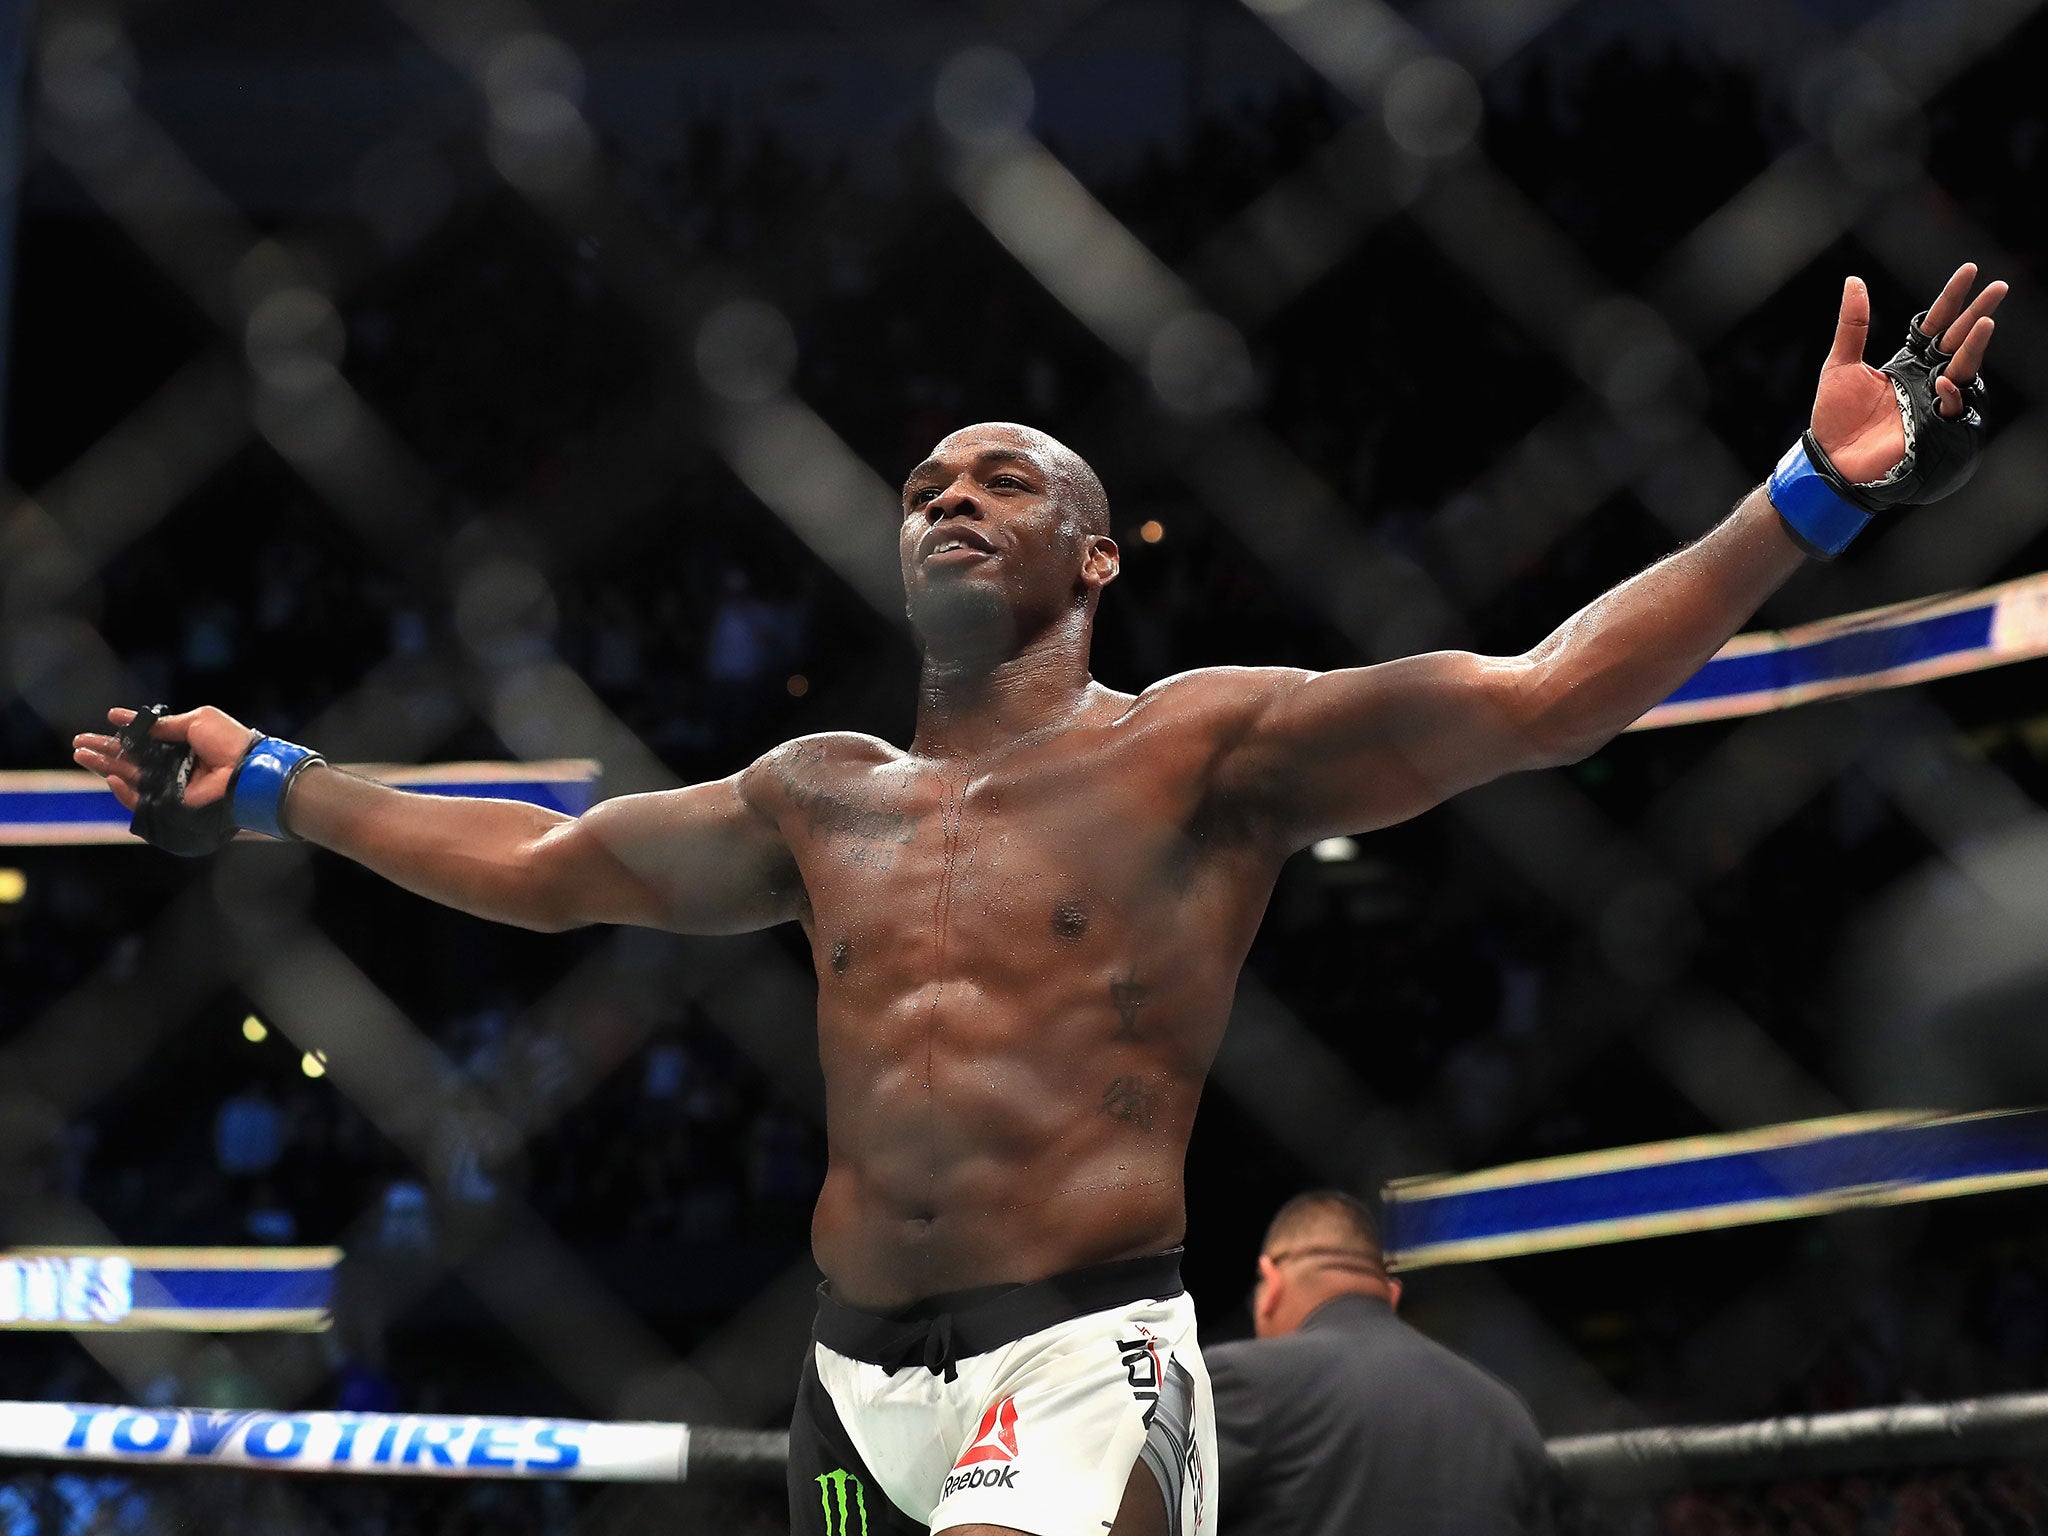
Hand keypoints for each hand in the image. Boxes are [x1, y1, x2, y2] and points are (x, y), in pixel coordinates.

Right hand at [72, 706, 258, 811]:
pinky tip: (109, 776)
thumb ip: (162, 725)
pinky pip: (139, 799)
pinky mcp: (169, 804)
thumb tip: (124, 718)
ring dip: (104, 766)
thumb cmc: (228, 742)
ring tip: (81, 755)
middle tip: (79, 744)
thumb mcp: (195, 721)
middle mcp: (173, 766)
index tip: (104, 723)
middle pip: (130, 759)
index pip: (144, 741)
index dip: (123, 734)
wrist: (246, 769)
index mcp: (181, 745)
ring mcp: (170, 785)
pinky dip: (122, 790)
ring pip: (129, 777)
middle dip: (104, 751)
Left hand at [1811, 265, 2004, 483]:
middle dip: (1979, 312)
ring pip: (1963, 367)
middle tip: (1999, 287)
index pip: (1936, 322)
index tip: (1970, 270)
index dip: (1953, 297)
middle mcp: (1925, 376)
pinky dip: (1951, 392)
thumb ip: (1853, 324)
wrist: (1830, 456)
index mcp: (1908, 360)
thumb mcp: (1840, 364)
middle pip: (1958, 338)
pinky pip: (1952, 406)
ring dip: (1975, 346)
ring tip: (1986, 322)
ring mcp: (1931, 399)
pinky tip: (1943, 380)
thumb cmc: (1835, 415)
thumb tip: (1854, 281)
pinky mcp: (1932, 425)